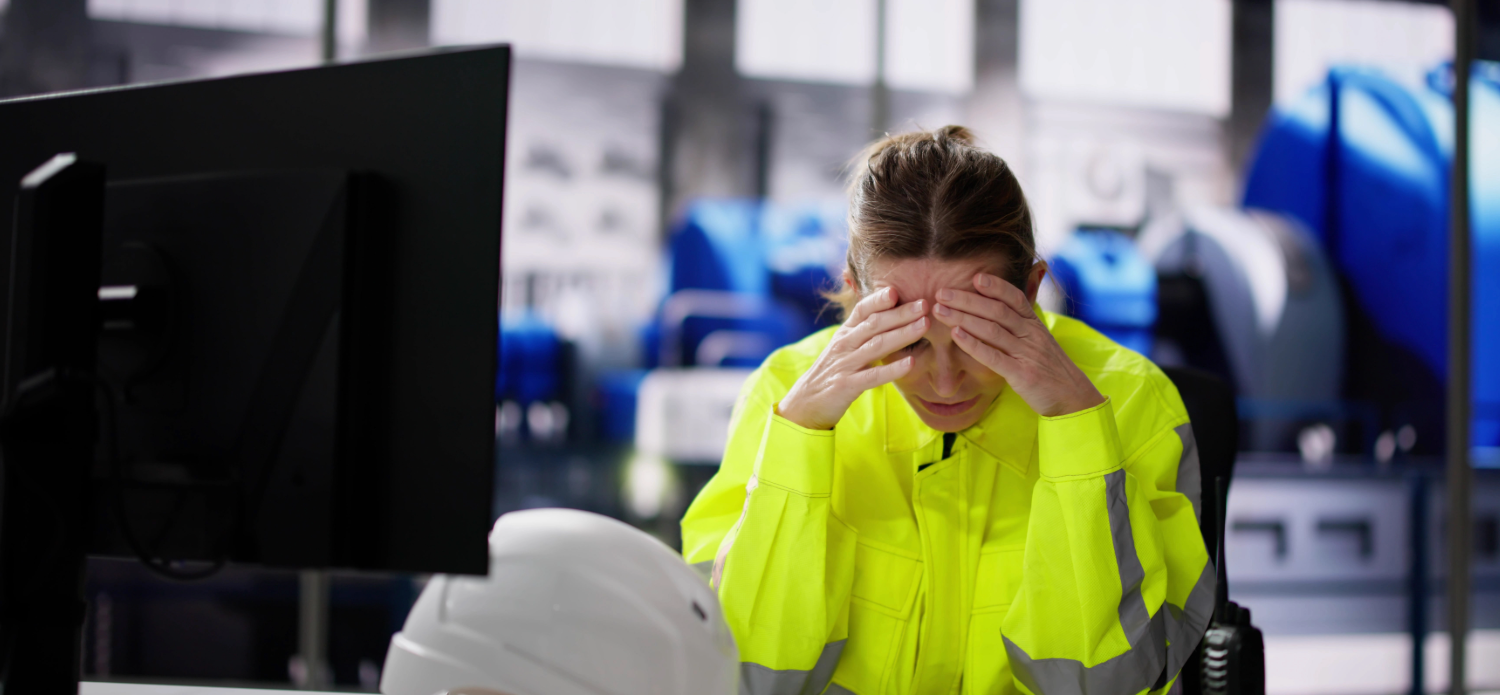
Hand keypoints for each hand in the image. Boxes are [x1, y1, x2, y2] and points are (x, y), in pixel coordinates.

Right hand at [777, 287, 927, 429]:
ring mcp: (845, 364)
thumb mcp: (845, 346)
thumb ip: (863, 331)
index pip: (862, 310)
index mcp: (845, 333)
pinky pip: (873, 375)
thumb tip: (890, 312)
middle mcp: (844, 344)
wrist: (806, 402)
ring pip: (877, 345)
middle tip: (924, 304)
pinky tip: (911, 363)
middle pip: (874, 324)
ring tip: (924, 325)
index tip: (898, 290)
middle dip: (901, 313)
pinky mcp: (847, 385)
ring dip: (902, 334)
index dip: (879, 299)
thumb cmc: (833, 372)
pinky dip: (893, 369)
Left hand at [931, 273, 1104, 417]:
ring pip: (992, 330)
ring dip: (963, 317)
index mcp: (1034, 324)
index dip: (994, 286)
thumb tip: (997, 307)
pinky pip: (994, 356)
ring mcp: (1027, 353)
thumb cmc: (1048, 368)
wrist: (1072, 397)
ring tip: (940, 310)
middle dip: (966, 299)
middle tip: (941, 292)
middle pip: (996, 310)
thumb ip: (1019, 324)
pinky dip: (973, 344)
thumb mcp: (1038, 341)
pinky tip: (956, 334)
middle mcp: (1031, 334)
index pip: (1014, 298)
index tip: (973, 276)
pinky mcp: (1022, 374)